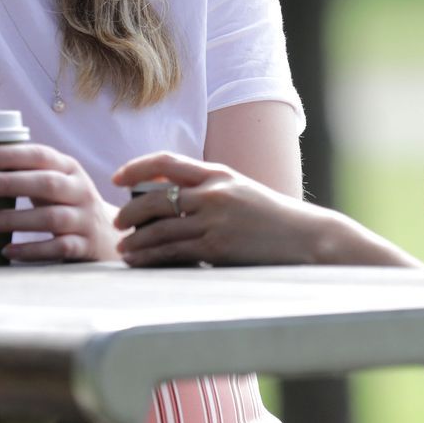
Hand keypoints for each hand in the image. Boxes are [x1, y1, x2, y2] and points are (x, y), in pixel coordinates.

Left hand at [0, 143, 119, 261]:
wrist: (110, 238)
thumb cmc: (67, 205)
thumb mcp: (56, 182)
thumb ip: (27, 172)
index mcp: (70, 168)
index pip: (40, 154)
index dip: (10, 154)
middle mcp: (80, 190)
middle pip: (45, 183)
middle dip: (7, 183)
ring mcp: (85, 219)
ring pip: (50, 217)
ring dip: (12, 219)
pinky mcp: (85, 246)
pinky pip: (58, 248)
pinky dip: (31, 250)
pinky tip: (6, 251)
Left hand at [110, 151, 336, 266]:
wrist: (306, 237)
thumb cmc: (272, 217)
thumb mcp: (239, 190)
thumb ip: (208, 189)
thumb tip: (170, 197)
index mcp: (218, 173)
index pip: (167, 162)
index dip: (137, 167)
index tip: (117, 178)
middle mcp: (213, 193)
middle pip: (156, 198)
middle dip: (130, 211)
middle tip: (117, 222)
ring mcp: (214, 220)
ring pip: (160, 228)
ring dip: (136, 239)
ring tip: (122, 248)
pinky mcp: (218, 246)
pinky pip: (174, 250)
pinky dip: (150, 256)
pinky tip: (137, 260)